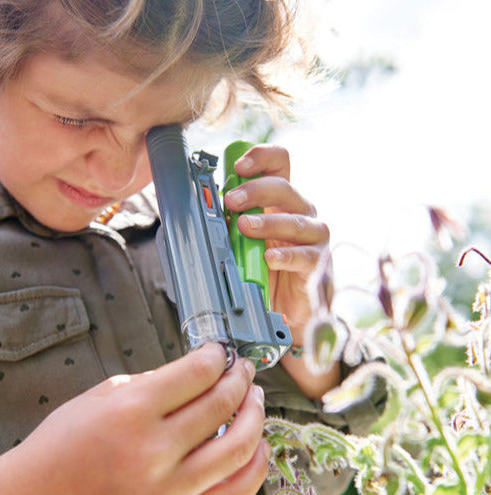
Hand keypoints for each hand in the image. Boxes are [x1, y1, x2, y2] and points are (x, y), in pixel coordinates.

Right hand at [18, 343, 268, 494]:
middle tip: (243, 370)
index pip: (196, 374)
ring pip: (238, 448)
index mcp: (132, 410)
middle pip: (222, 404)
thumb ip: (152, 384)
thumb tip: (196, 374)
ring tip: (255, 401)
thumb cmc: (63, 443)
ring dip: (256, 417)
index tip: (220, 352)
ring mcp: (169, 489)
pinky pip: (233, 494)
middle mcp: (155, 450)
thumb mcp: (100, 395)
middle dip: (240, 379)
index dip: (216, 357)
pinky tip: (259, 446)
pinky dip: (255, 468)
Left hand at [223, 145, 332, 343]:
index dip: (260, 157)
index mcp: (281, 201)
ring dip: (267, 221)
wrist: (287, 310)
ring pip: (295, 220)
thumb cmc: (264, 270)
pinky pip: (304, 255)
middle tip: (230, 201)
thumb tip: (203, 209)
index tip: (238, 166)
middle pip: (284, 187)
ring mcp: (313, 237)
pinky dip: (285, 255)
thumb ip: (231, 222)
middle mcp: (301, 213)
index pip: (279, 164)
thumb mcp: (242, 241)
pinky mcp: (317, 263)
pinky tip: (269, 257)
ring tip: (244, 226)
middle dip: (254, 190)